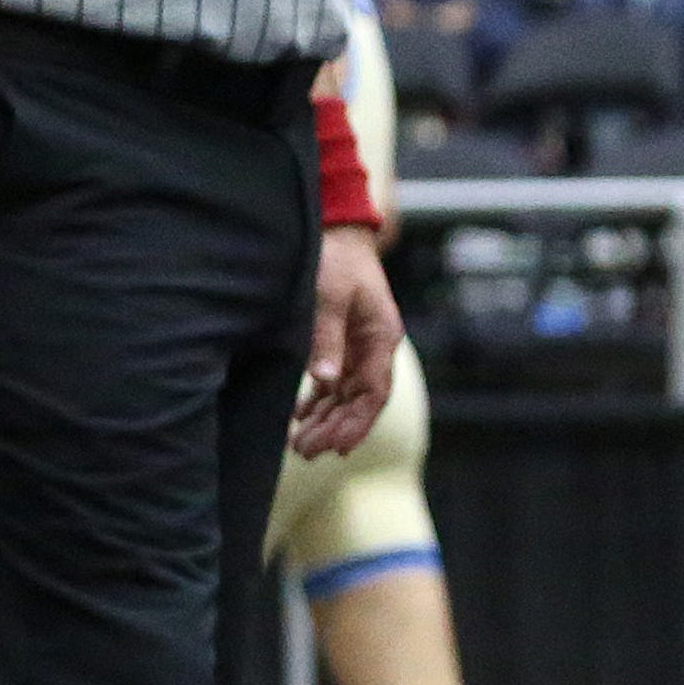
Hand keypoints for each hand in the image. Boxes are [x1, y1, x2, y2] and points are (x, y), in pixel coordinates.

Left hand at [294, 224, 402, 457]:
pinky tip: (302, 417)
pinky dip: (320, 400)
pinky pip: (334, 380)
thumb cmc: (335, 260)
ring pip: (346, 395)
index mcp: (381, 338)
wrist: (337, 232)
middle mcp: (374, 347)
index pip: (373, 393)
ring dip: (326, 420)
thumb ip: (326, 338)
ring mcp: (359, 346)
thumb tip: (326, 381)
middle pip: (359, 401)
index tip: (337, 448)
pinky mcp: (342, 341)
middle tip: (307, 452)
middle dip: (336, 430)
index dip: (356, 423)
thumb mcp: (328, 297)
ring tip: (302, 445)